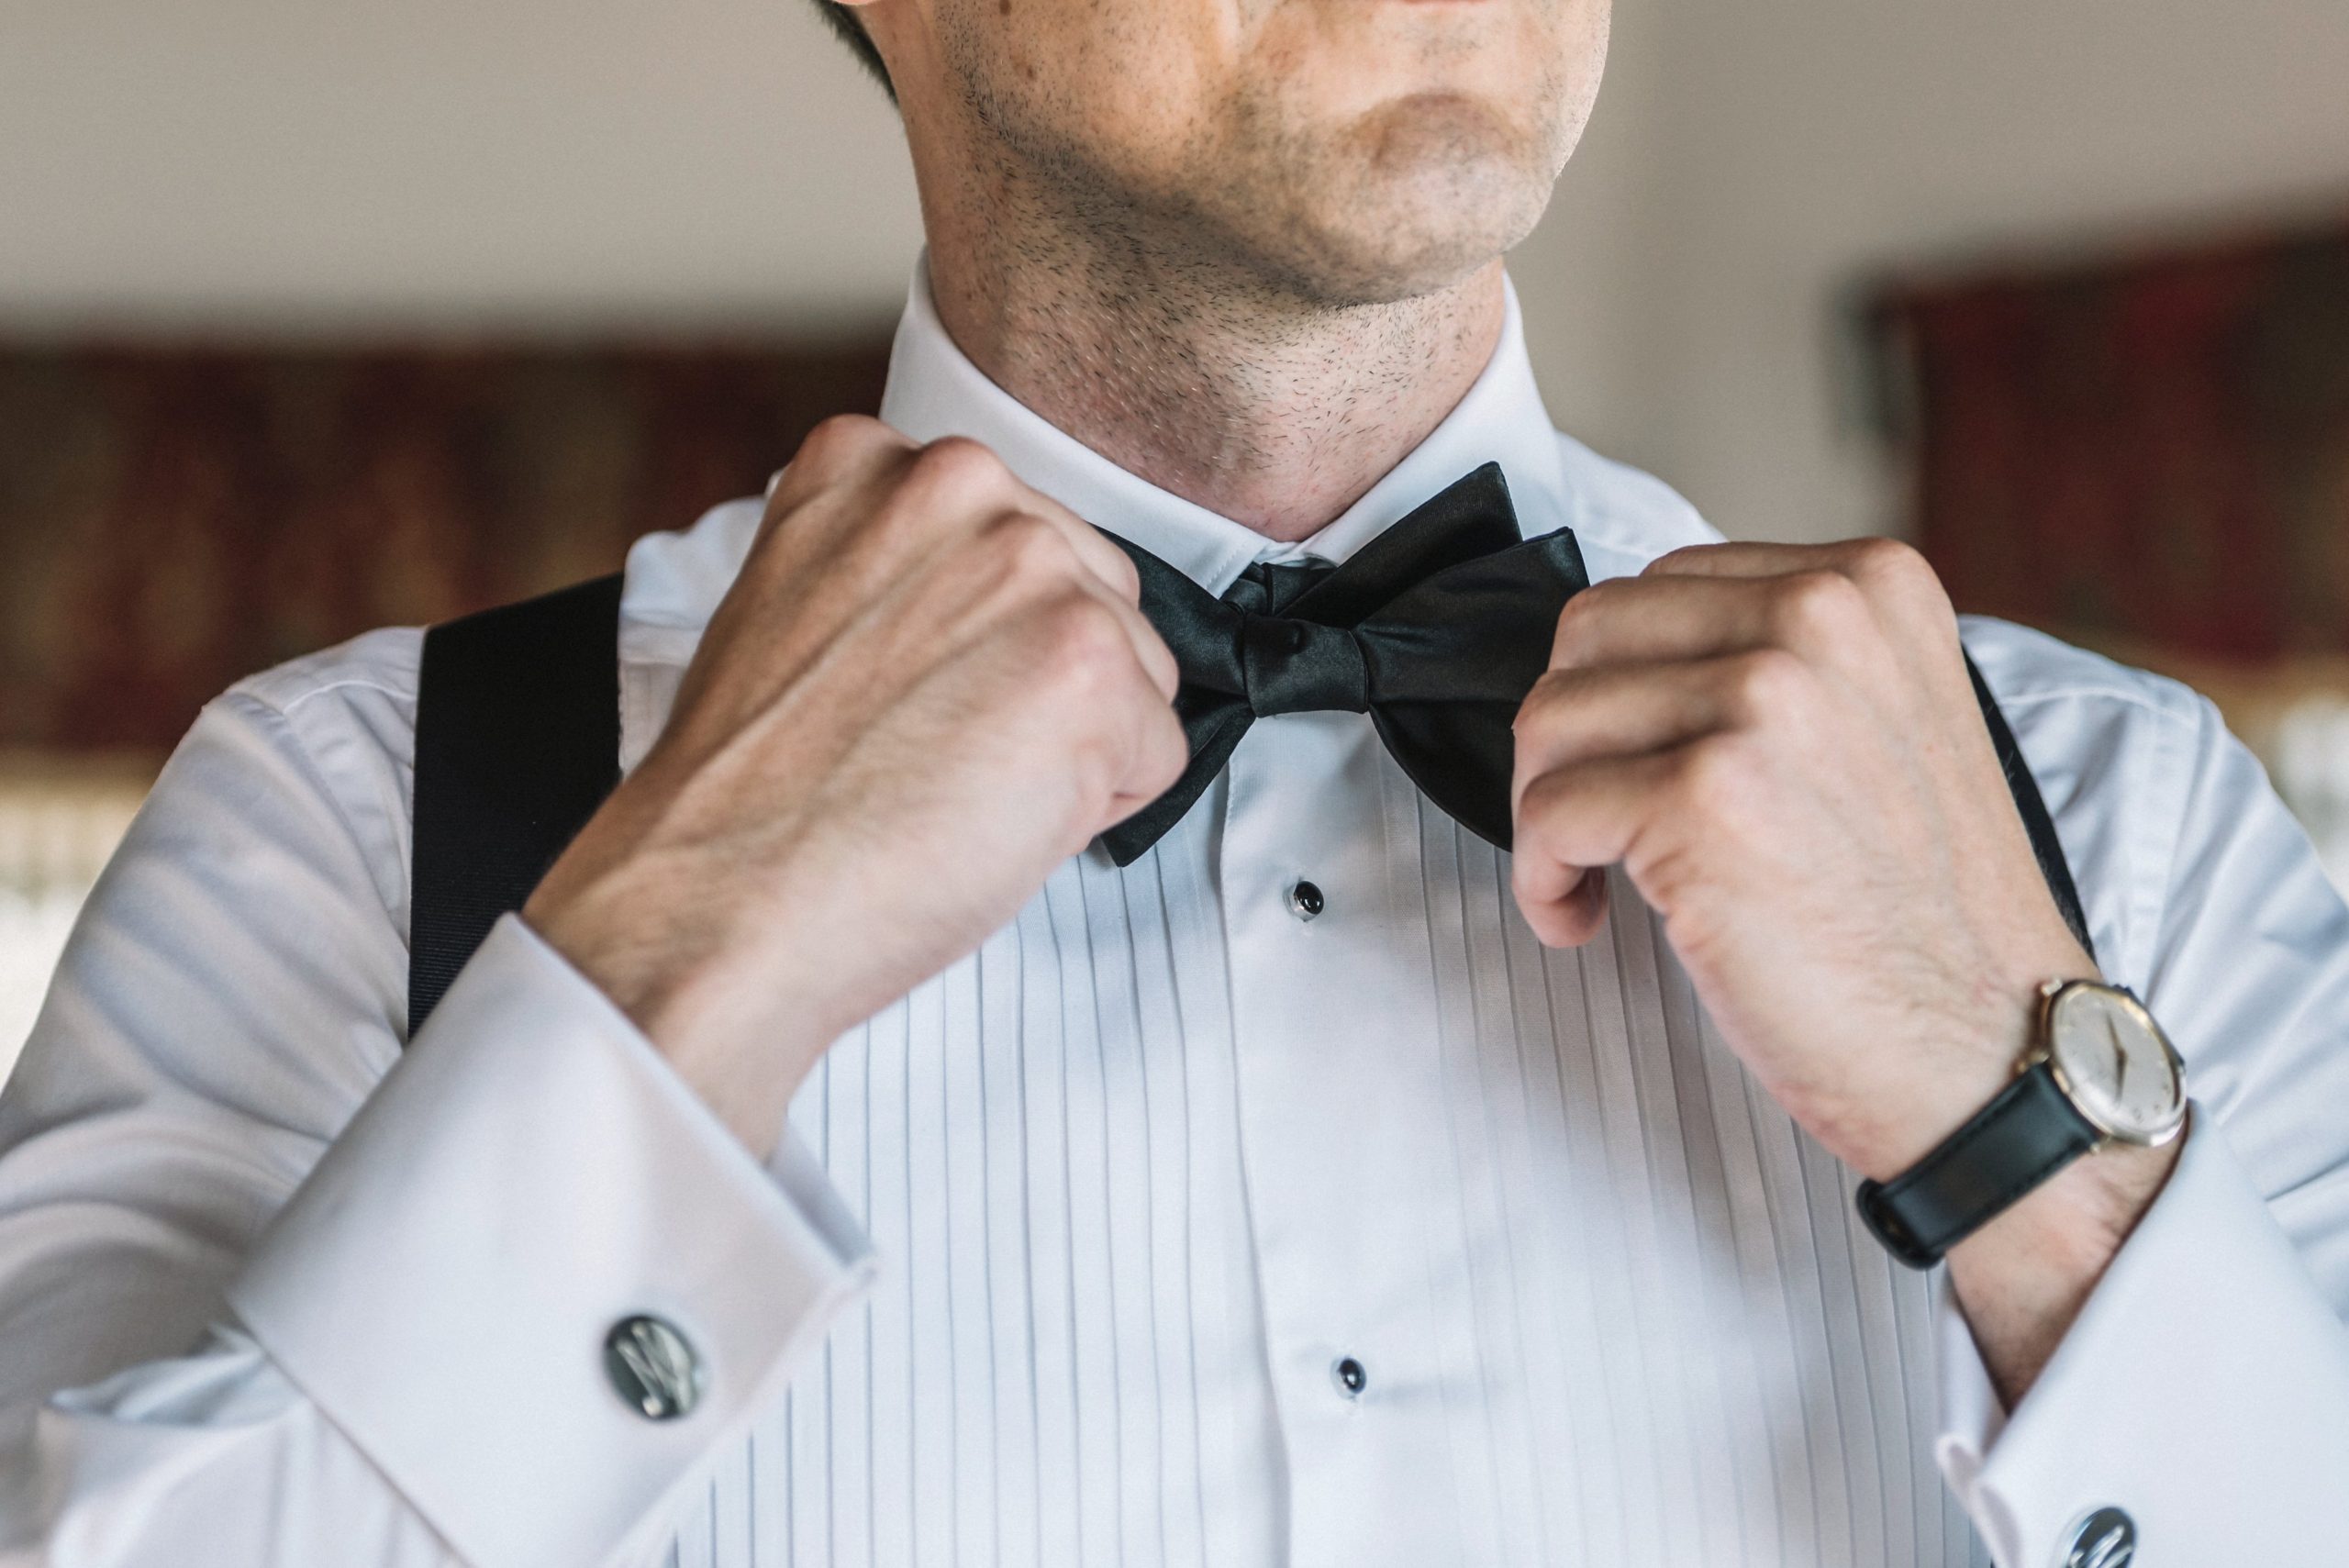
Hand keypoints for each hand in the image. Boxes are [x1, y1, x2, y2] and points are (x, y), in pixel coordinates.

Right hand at [523, 418, 1187, 1156]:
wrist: (718, 902)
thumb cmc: (748, 795)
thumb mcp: (794, 608)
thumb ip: (897, 571)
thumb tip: (981, 608)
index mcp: (872, 460)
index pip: (1009, 537)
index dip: (974, 641)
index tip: (903, 692)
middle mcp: (959, 484)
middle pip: (1090, 590)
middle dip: (1038, 683)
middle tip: (929, 750)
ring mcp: (1033, 569)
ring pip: (1134, 671)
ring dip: (1071, 745)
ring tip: (949, 786)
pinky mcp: (1091, 666)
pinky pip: (1157, 754)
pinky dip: (1094, 811)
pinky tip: (987, 822)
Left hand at [1508, 538, 2174, 1395]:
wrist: (1995, 1051)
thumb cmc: (1925, 916)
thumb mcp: (1887, 723)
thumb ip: (1784, 663)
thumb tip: (1635, 659)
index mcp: (1867, 583)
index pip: (1660, 587)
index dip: (1625, 688)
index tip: (1641, 766)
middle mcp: (1818, 619)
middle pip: (1589, 637)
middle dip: (1572, 738)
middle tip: (1597, 825)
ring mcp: (1762, 701)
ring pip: (1550, 719)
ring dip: (1547, 811)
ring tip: (1595, 878)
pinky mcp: (1701, 796)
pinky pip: (1546, 811)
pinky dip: (1543, 876)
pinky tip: (1587, 920)